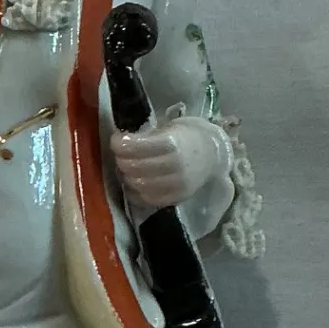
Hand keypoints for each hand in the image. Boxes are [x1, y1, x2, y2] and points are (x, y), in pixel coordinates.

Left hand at [110, 117, 228, 209]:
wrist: (212, 155)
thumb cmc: (186, 137)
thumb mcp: (169, 128)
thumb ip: (147, 136)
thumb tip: (122, 142)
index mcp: (171, 143)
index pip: (134, 147)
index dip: (118, 143)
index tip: (116, 140)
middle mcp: (174, 165)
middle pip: (133, 167)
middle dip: (121, 160)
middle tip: (121, 155)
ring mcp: (175, 185)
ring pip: (137, 184)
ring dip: (126, 176)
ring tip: (126, 169)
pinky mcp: (175, 198)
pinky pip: (146, 199)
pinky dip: (134, 192)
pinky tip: (133, 184)